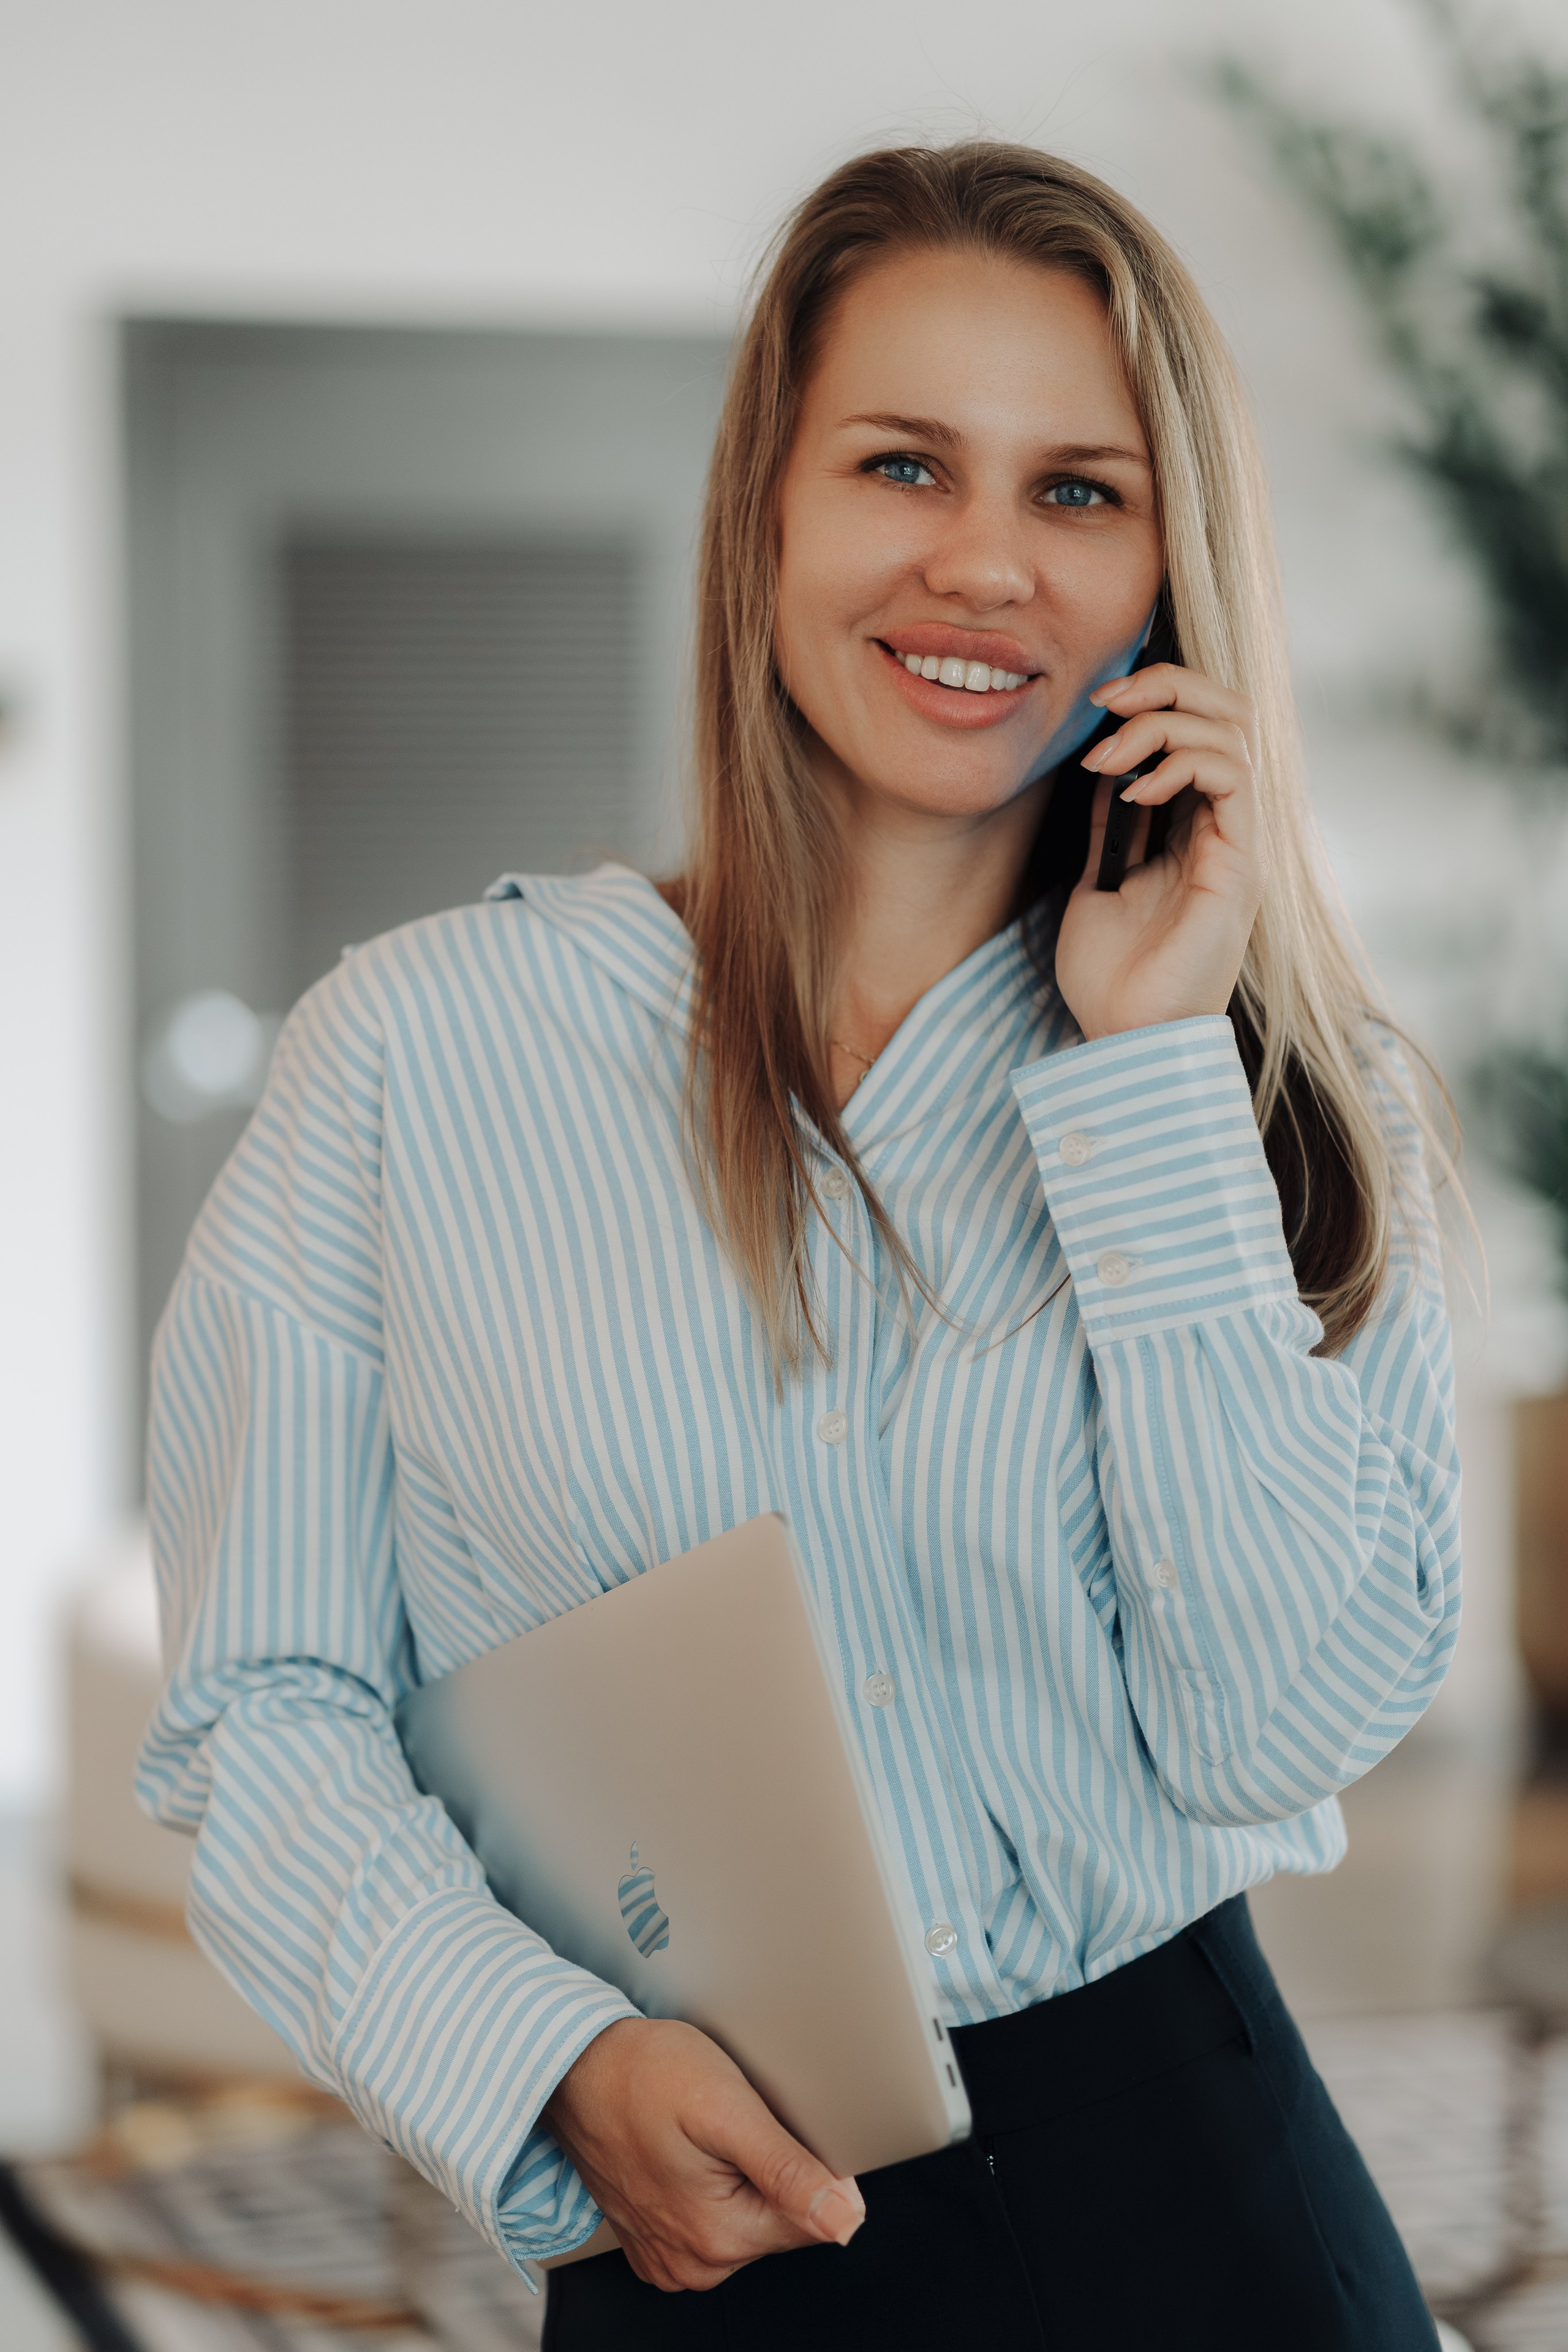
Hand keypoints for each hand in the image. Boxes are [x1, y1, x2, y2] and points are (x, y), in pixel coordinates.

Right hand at [542, 2017, 865, 2292]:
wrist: (572, 2066)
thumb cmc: (640, 2074)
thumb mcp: (727, 2109)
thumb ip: (789, 2171)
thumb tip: (845, 2221)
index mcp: (717, 2239)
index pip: (811, 2217)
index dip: (809, 2162)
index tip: (771, 2124)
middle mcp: (691, 2263)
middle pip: (779, 2219)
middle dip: (770, 2167)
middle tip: (732, 2119)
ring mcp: (668, 2255)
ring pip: (747, 2216)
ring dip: (741, 2173)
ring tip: (705, 2130)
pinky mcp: (653, 2238)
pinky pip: (712, 2216)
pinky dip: (711, 2182)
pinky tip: (690, 2149)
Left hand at [1053, 660, 1264, 1042]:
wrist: (1126, 1037)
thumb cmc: (1112, 976)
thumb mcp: (1099, 882)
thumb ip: (1110, 829)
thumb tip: (1101, 769)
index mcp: (1193, 828)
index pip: (1198, 728)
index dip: (1152, 698)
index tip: (1095, 707)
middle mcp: (1224, 827)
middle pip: (1227, 711)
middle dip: (1165, 687)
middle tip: (1105, 704)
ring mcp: (1238, 841)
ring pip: (1232, 730)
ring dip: (1161, 726)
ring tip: (1107, 759)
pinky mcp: (1242, 861)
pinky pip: (1232, 776)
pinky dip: (1182, 763)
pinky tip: (1136, 792)